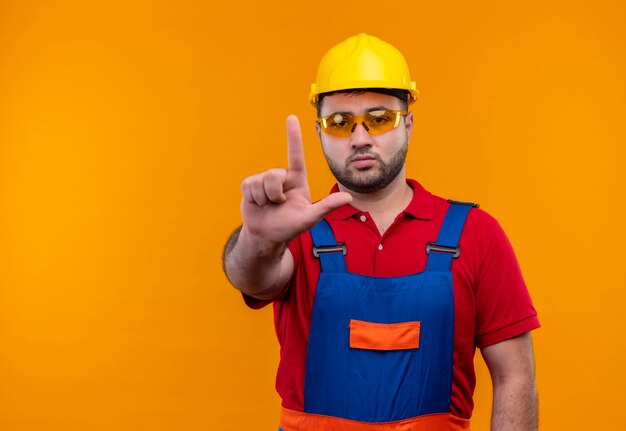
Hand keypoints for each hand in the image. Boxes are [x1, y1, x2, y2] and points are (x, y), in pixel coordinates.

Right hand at [240, 115, 351, 244]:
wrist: (267, 235)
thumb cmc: (290, 226)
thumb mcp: (310, 218)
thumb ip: (327, 206)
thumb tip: (348, 197)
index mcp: (297, 180)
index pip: (295, 155)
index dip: (293, 136)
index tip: (291, 118)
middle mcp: (281, 177)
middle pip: (273, 175)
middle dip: (274, 194)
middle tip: (279, 205)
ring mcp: (264, 180)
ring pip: (260, 181)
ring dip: (263, 198)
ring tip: (268, 206)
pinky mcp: (249, 185)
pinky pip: (248, 185)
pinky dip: (253, 198)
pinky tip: (257, 204)